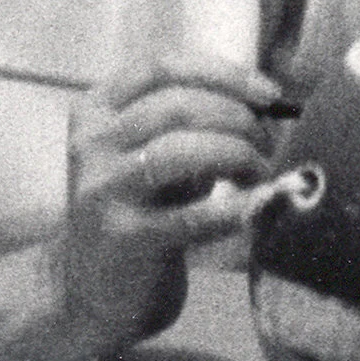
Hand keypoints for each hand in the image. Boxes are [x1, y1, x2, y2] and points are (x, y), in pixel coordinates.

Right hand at [50, 66, 292, 357]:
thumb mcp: (153, 151)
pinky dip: (233, 209)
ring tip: (259, 174)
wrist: (95, 293)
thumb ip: (192, 119)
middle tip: (267, 143)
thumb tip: (265, 101)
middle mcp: (91, 144)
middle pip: (177, 105)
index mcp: (96, 110)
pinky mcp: (123, 238)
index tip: (268, 94)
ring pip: (178, 150)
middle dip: (237, 118)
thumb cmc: (141, 210)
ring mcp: (102, 191)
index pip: (162, 67)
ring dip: (236, 155)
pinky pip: (189, 216)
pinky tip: (255, 208)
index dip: (223, 74)